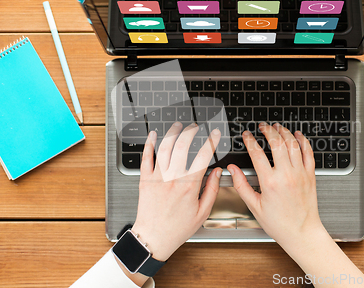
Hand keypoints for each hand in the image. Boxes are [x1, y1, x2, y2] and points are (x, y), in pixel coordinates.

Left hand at [131, 122, 222, 261]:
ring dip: (172, 132)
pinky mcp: (144, 179)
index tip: (216, 134)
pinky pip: (146, 157)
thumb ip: (212, 189)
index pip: (204, 156)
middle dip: (191, 131)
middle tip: (196, 127)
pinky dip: (149, 143)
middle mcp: (172, 178)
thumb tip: (218, 172)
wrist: (153, 238)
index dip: (212, 141)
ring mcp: (157, 177)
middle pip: (182, 145)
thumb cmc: (177, 228)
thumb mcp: (202, 212)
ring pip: (164, 147)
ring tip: (178, 125)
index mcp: (189, 185)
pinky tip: (153, 135)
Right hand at [228, 122, 324, 249]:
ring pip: (293, 144)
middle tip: (262, 127)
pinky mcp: (310, 175)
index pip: (257, 153)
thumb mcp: (254, 206)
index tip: (246, 135)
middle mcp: (286, 175)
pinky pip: (308, 152)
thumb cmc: (279, 223)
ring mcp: (300, 174)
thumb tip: (232, 170)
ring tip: (277, 127)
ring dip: (284, 132)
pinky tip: (297, 135)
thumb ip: (241, 185)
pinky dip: (302, 141)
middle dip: (267, 130)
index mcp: (270, 182)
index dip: (249, 140)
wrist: (302, 233)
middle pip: (276, 143)